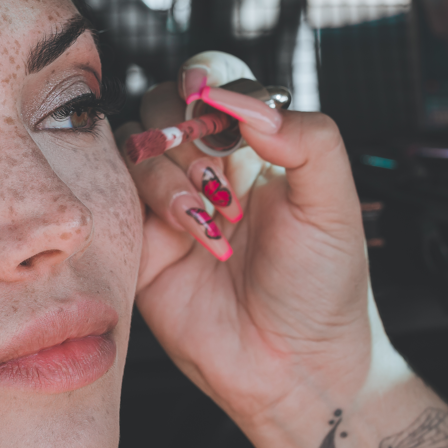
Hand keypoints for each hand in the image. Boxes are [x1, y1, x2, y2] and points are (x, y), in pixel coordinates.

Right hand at [118, 53, 386, 427]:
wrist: (294, 368)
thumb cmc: (323, 289)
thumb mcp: (333, 205)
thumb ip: (306, 139)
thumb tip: (245, 100)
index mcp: (255, 151)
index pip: (217, 84)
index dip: (206, 79)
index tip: (208, 91)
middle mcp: (206, 171)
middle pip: (164, 106)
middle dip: (181, 125)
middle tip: (216, 169)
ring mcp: (168, 208)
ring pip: (135, 149)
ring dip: (170, 174)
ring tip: (210, 222)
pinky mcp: (141, 248)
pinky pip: (113, 201)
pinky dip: (144, 203)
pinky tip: (187, 234)